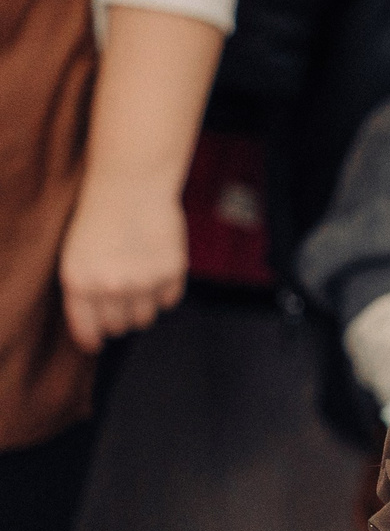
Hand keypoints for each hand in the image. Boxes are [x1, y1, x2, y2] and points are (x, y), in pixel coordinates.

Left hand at [58, 173, 187, 350]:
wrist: (130, 188)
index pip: (87, 328)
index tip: (96, 343)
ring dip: (141, 305)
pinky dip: (163, 291)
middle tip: (120, 298)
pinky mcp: (171, 273)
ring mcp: (143, 282)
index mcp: (79, 282)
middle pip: (119, 325)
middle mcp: (111, 287)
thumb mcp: (76, 256)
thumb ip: (85, 291)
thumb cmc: (100, 218)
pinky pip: (169, 300)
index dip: (92, 339)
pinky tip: (155, 268)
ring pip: (145, 317)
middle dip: (118, 316)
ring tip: (138, 280)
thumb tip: (101, 325)